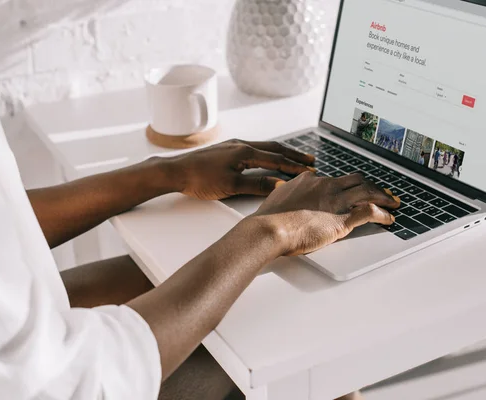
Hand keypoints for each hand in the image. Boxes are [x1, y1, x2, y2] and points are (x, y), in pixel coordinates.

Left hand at [159, 139, 314, 199]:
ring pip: (264, 147)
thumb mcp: (231, 186)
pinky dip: (267, 153)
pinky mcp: (226, 150)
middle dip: (294, 155)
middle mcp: (241, 145)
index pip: (277, 159)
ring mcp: (233, 146)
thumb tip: (280, 185)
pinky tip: (267, 157)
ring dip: (281, 152)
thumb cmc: (200, 179)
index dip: (295, 166)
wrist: (175, 171)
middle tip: (310, 160)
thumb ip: (257, 185)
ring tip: (293, 157)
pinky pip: (254, 149)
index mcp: (245, 152)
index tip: (310, 170)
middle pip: (274, 148)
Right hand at [251, 172, 400, 255]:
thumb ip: (288, 193)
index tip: (353, 188)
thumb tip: (287, 191)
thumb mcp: (279, 197)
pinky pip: (370, 213)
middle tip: (380, 192)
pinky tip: (388, 219)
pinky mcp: (343, 219)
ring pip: (368, 192)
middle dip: (371, 186)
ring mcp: (336, 202)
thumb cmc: (270, 218)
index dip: (347, 184)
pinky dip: (383, 214)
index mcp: (310, 181)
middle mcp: (327, 187)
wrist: (270, 228)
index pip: (335, 179)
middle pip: (357, 180)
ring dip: (383, 197)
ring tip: (392, 202)